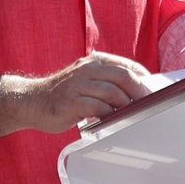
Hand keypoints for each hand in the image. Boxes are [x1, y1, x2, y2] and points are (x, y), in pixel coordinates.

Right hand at [0, 53, 151, 134]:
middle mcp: (87, 70)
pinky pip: (97, 108)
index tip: (152, 90)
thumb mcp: (84, 80)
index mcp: (93, 62)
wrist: (31, 101)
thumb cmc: (63, 95)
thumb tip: (136, 93)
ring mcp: (78, 85)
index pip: (126, 65)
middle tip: (148, 104)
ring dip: (126, 105)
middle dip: (139, 91)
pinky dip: (109, 115)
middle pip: (122, 76)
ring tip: (132, 115)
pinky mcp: (71, 102)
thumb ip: (105, 83)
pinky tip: (112, 121)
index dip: (142, 77)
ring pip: (112, 92)